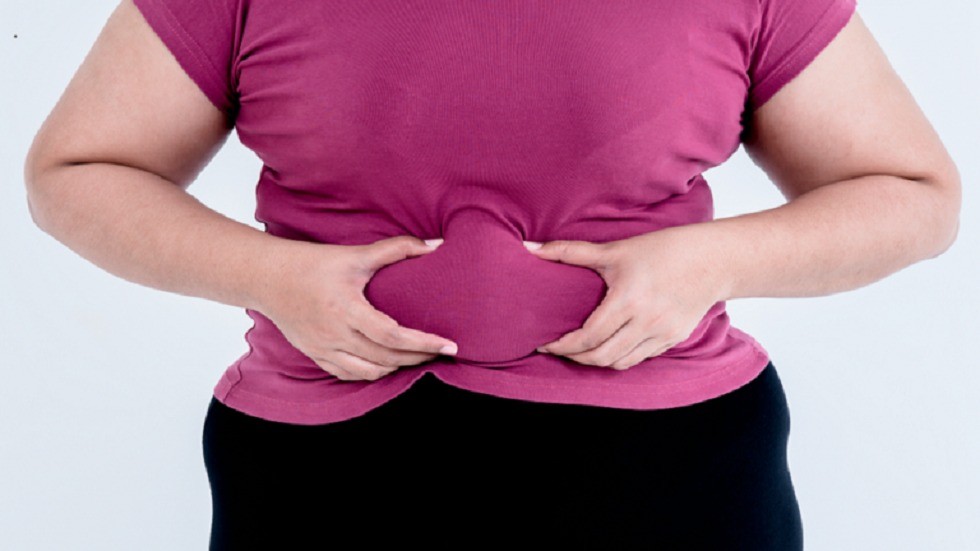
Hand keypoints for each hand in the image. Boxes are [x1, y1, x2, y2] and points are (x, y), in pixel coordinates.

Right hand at [257, 236, 458, 381]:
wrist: (267, 277)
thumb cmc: (313, 263)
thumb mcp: (355, 254)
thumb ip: (396, 249)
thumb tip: (435, 245)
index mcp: (346, 309)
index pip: (392, 335)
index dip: (424, 343)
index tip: (449, 345)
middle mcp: (334, 334)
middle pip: (386, 358)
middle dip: (419, 357)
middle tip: (443, 352)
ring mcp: (323, 348)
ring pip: (370, 372)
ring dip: (398, 367)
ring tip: (420, 357)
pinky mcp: (315, 355)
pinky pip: (350, 375)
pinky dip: (373, 373)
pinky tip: (389, 363)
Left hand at [522, 225, 729, 370]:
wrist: (712, 259)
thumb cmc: (662, 249)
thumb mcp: (615, 249)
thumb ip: (569, 252)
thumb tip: (528, 248)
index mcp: (627, 300)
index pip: (587, 337)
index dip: (561, 346)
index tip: (544, 344)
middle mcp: (645, 322)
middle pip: (600, 357)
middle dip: (574, 358)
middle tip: (558, 349)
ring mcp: (661, 334)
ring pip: (620, 363)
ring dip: (596, 361)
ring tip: (580, 351)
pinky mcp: (673, 339)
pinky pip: (640, 358)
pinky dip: (620, 357)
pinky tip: (609, 346)